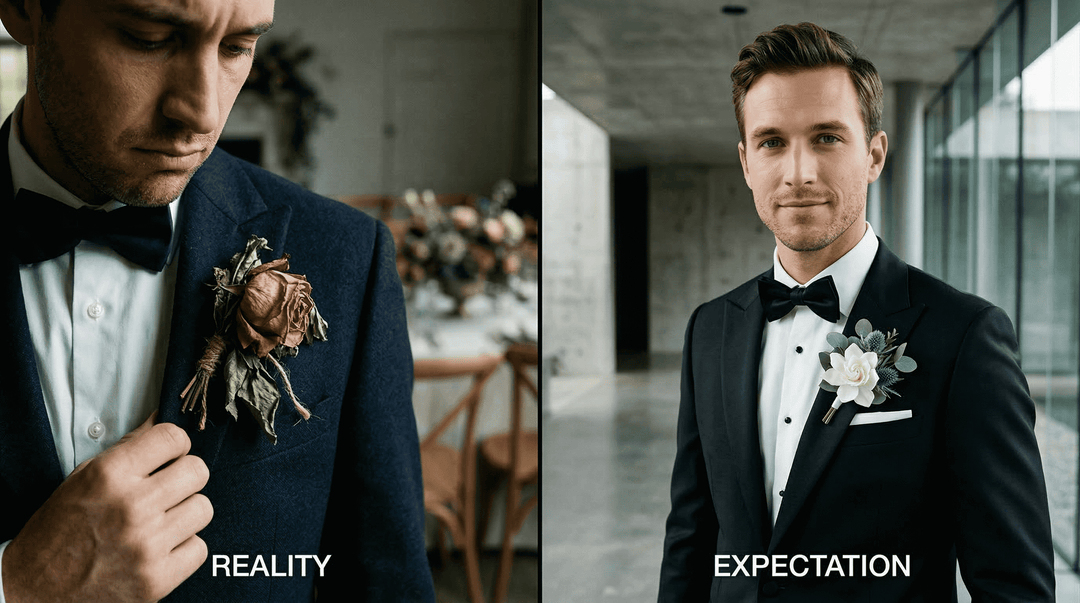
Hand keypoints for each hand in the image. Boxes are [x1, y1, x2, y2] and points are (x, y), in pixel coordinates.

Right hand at [2, 412, 212, 601]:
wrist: (34, 591)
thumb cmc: (59, 531)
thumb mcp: (83, 478)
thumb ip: (128, 448)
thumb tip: (163, 418)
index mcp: (109, 475)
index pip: (173, 437)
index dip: (175, 444)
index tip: (169, 454)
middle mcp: (131, 506)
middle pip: (197, 471)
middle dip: (185, 477)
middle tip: (167, 488)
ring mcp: (147, 545)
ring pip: (203, 508)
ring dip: (185, 513)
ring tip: (160, 521)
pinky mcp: (157, 579)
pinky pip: (199, 547)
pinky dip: (184, 548)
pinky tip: (160, 548)